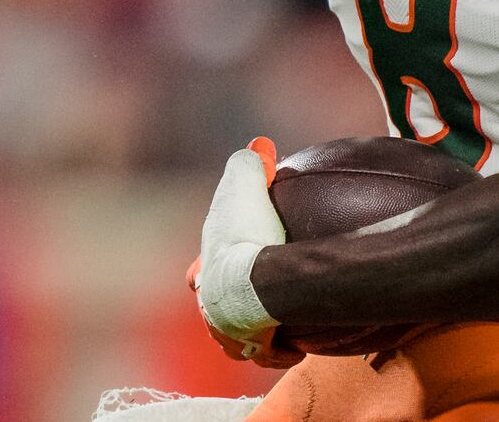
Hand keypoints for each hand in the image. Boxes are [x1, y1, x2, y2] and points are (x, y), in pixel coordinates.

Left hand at [188, 137, 302, 368]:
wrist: (253, 287)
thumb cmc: (246, 236)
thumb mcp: (245, 185)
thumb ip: (250, 164)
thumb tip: (259, 146)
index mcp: (209, 269)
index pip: (199, 270)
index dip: (208, 265)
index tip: (220, 262)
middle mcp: (212, 305)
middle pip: (215, 306)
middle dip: (227, 302)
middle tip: (251, 295)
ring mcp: (231, 333)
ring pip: (238, 336)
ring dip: (253, 329)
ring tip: (277, 322)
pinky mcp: (258, 350)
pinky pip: (272, 352)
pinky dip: (283, 348)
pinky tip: (299, 343)